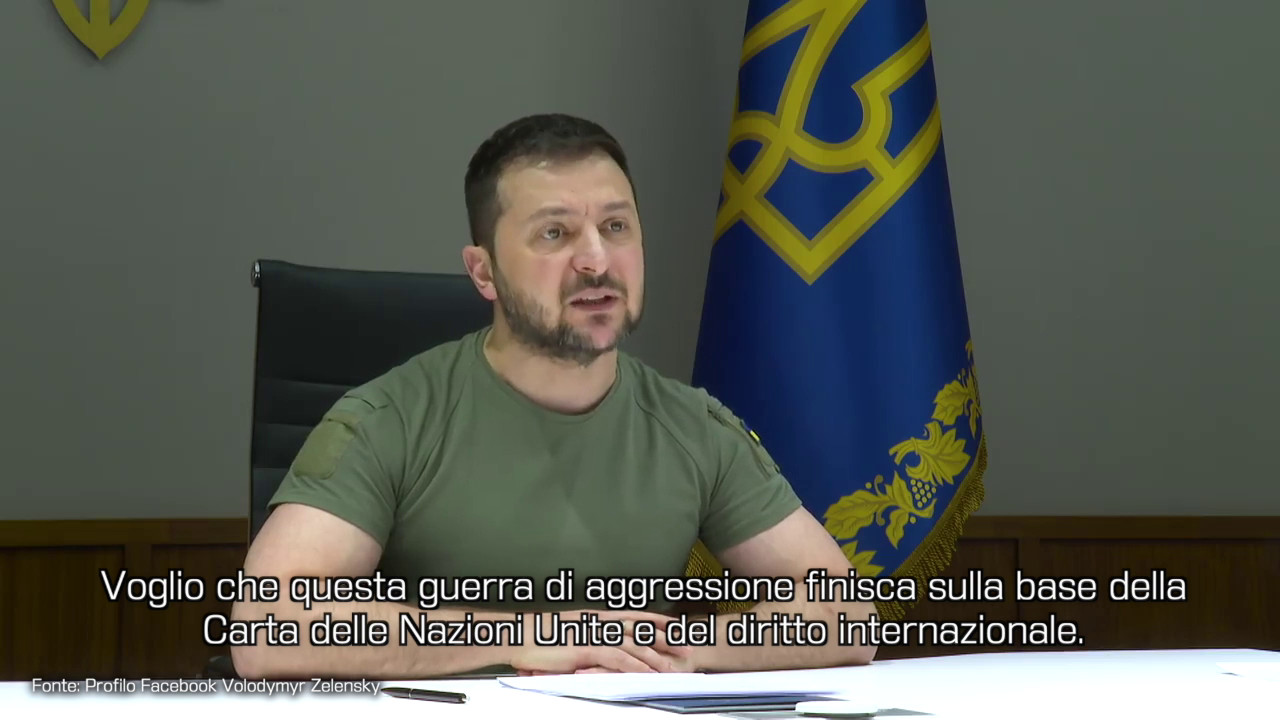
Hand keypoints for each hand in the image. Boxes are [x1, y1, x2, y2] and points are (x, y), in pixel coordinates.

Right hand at [509, 609, 692, 674]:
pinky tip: (648, 673)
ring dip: (655, 657)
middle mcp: (600, 622)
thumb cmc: (540, 635)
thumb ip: (588, 636)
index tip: (676, 624)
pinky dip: (636, 666)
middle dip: (665, 638)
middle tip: (686, 645)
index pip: (634, 615)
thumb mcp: (569, 632)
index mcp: (597, 616)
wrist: (521, 635)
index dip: (656, 619)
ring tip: (673, 666)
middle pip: (640, 629)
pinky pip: (619, 659)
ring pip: (634, 645)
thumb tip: (600, 644)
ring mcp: (595, 634)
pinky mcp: (588, 649)